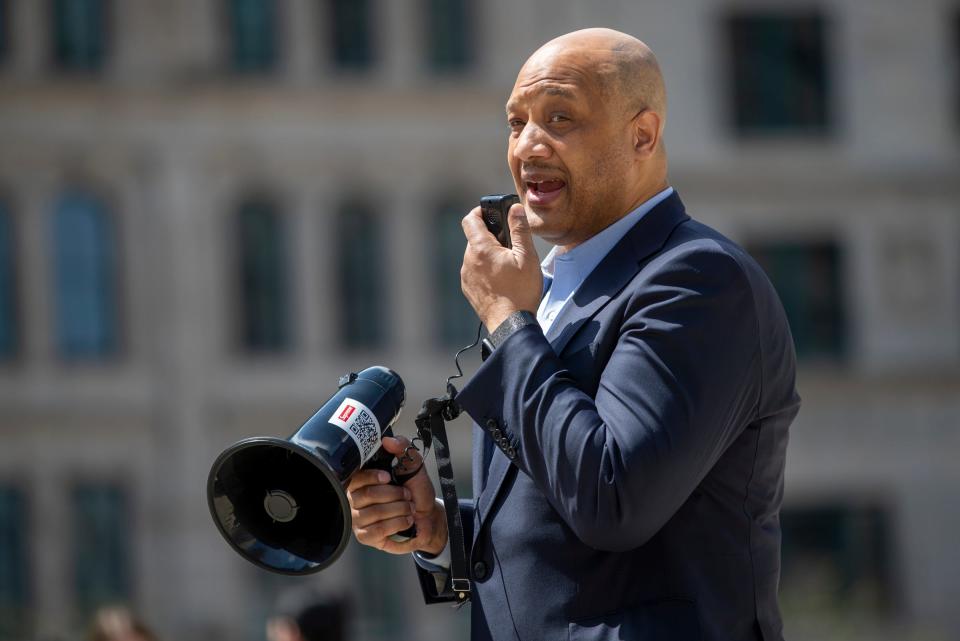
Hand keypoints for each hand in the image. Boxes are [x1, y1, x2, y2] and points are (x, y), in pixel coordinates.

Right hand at [346, 435, 447, 555]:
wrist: (427, 516)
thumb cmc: (416, 490)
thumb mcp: (414, 466)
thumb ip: (403, 449)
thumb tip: (388, 439)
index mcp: (363, 480)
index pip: (357, 477)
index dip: (373, 477)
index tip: (389, 476)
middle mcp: (355, 499)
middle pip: (367, 495)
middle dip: (395, 494)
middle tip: (407, 495)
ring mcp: (358, 519)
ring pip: (374, 513)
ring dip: (399, 509)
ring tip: (409, 508)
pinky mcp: (365, 536)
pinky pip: (378, 530)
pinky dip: (397, 523)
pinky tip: (406, 520)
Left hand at [461, 203, 541, 332]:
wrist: (510, 324)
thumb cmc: (520, 292)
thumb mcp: (527, 257)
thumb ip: (519, 230)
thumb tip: (514, 208)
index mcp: (481, 249)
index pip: (470, 219)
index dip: (480, 212)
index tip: (492, 213)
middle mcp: (468, 260)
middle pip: (475, 238)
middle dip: (490, 237)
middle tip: (510, 246)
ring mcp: (466, 276)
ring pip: (475, 256)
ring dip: (488, 255)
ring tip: (508, 266)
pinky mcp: (468, 289)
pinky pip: (474, 271)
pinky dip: (485, 270)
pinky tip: (501, 280)